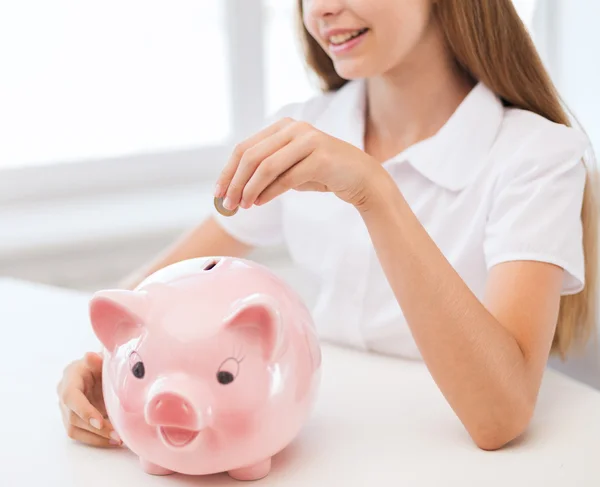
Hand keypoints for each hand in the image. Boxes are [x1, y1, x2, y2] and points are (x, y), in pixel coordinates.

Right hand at [57, 352, 121, 446]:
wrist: (97, 370)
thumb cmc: (100, 363)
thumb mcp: (100, 359)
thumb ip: (96, 360)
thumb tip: (90, 356)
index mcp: (70, 378)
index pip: (71, 397)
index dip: (84, 411)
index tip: (99, 422)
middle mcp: (64, 395)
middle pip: (73, 418)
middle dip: (95, 429)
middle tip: (117, 434)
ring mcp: (66, 409)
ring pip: (75, 429)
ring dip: (96, 438)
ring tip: (117, 440)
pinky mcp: (73, 419)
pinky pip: (80, 434)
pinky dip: (96, 439)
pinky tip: (112, 440)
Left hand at [214, 117, 384, 210]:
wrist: (361, 178)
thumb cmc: (322, 174)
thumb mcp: (289, 170)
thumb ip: (265, 172)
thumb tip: (233, 190)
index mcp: (283, 126)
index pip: (245, 148)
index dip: (228, 171)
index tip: (218, 193)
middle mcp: (295, 128)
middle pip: (252, 156)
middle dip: (235, 182)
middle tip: (227, 205)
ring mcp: (309, 140)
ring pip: (266, 166)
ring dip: (250, 189)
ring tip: (242, 206)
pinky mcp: (321, 158)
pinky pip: (287, 177)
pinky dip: (269, 192)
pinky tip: (260, 202)